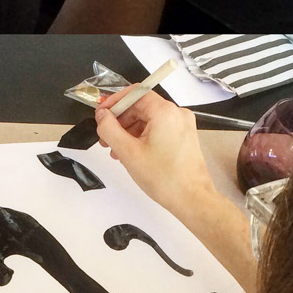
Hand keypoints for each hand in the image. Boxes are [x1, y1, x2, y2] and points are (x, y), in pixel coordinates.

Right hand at [93, 89, 214, 218]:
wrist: (192, 198)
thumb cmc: (164, 177)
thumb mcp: (128, 151)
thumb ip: (109, 129)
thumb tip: (101, 114)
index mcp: (166, 112)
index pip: (135, 93)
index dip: (115, 102)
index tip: (101, 115)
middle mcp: (177, 114)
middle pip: (141, 107)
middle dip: (120, 121)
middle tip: (104, 138)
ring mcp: (182, 126)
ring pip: (148, 120)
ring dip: (128, 132)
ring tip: (115, 151)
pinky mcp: (184, 137)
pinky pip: (158, 130)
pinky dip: (141, 138)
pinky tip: (130, 154)